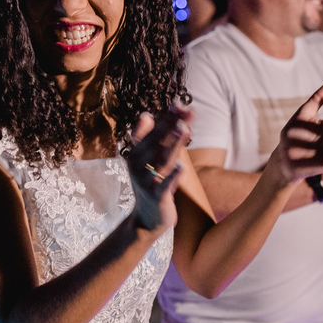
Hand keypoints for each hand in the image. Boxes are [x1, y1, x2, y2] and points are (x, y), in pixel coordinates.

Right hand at [128, 107, 188, 230]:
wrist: (145, 219)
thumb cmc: (150, 184)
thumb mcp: (149, 161)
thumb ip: (153, 139)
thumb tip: (146, 114)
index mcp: (137, 153)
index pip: (153, 131)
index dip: (166, 117)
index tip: (180, 103)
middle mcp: (138, 165)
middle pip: (157, 142)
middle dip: (171, 125)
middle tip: (185, 111)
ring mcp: (146, 181)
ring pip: (162, 160)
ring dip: (173, 144)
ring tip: (184, 129)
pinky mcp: (156, 197)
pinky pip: (164, 186)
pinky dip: (172, 176)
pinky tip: (181, 166)